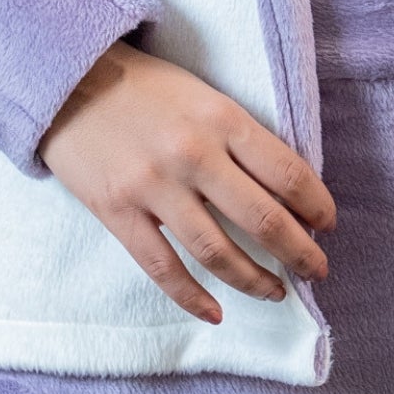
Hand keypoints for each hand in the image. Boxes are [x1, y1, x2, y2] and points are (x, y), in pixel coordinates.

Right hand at [39, 45, 337, 324]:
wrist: (66, 80)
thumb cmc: (143, 88)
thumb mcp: (202, 96)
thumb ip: (238, 137)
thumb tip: (284, 190)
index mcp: (221, 118)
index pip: (287, 173)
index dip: (317, 206)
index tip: (328, 225)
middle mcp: (192, 154)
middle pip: (262, 219)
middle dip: (299, 253)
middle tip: (317, 271)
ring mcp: (153, 186)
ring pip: (217, 252)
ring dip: (255, 280)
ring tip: (277, 291)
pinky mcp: (117, 211)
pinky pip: (162, 267)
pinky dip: (192, 297)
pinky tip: (216, 313)